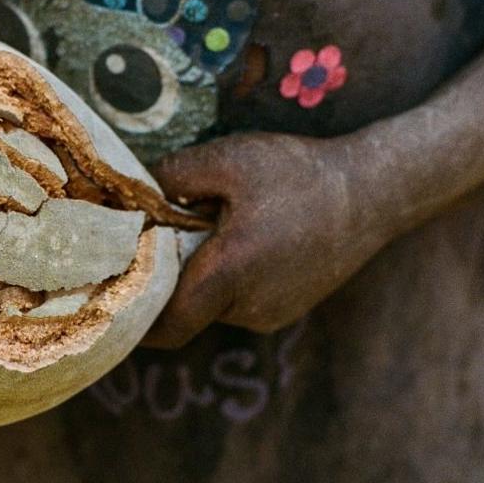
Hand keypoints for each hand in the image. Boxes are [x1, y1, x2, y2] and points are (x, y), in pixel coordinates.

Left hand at [141, 132, 384, 347]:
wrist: (375, 193)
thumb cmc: (299, 173)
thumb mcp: (228, 159)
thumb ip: (172, 177)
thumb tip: (134, 194)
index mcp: (229, 274)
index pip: (165, 324)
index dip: (133, 319)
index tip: (108, 296)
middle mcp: (248, 308)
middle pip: (184, 310)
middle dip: (165, 282)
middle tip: (150, 244)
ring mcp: (271, 314)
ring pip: (212, 305)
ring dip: (200, 277)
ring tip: (204, 231)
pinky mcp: (286, 309)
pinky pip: (239, 302)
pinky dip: (227, 278)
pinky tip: (239, 239)